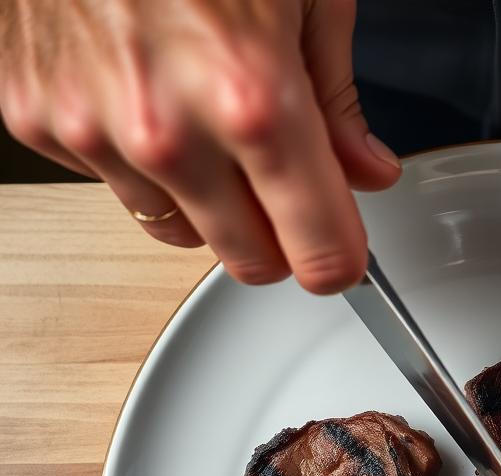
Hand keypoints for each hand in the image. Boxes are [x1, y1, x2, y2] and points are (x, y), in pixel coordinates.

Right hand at [0, 0, 400, 292]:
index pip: (319, 252)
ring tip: (209, 120)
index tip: (343, 252)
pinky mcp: (40, 120)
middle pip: (252, 262)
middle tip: (285, 189)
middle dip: (280, 237)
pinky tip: (149, 94)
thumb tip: (366, 171)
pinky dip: (144, 160)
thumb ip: (337, 101)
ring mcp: (95, 130)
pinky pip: (119, 187)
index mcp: (252, 99)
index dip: (339, 257)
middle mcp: (168, 131)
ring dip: (210, 201)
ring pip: (183, 233)